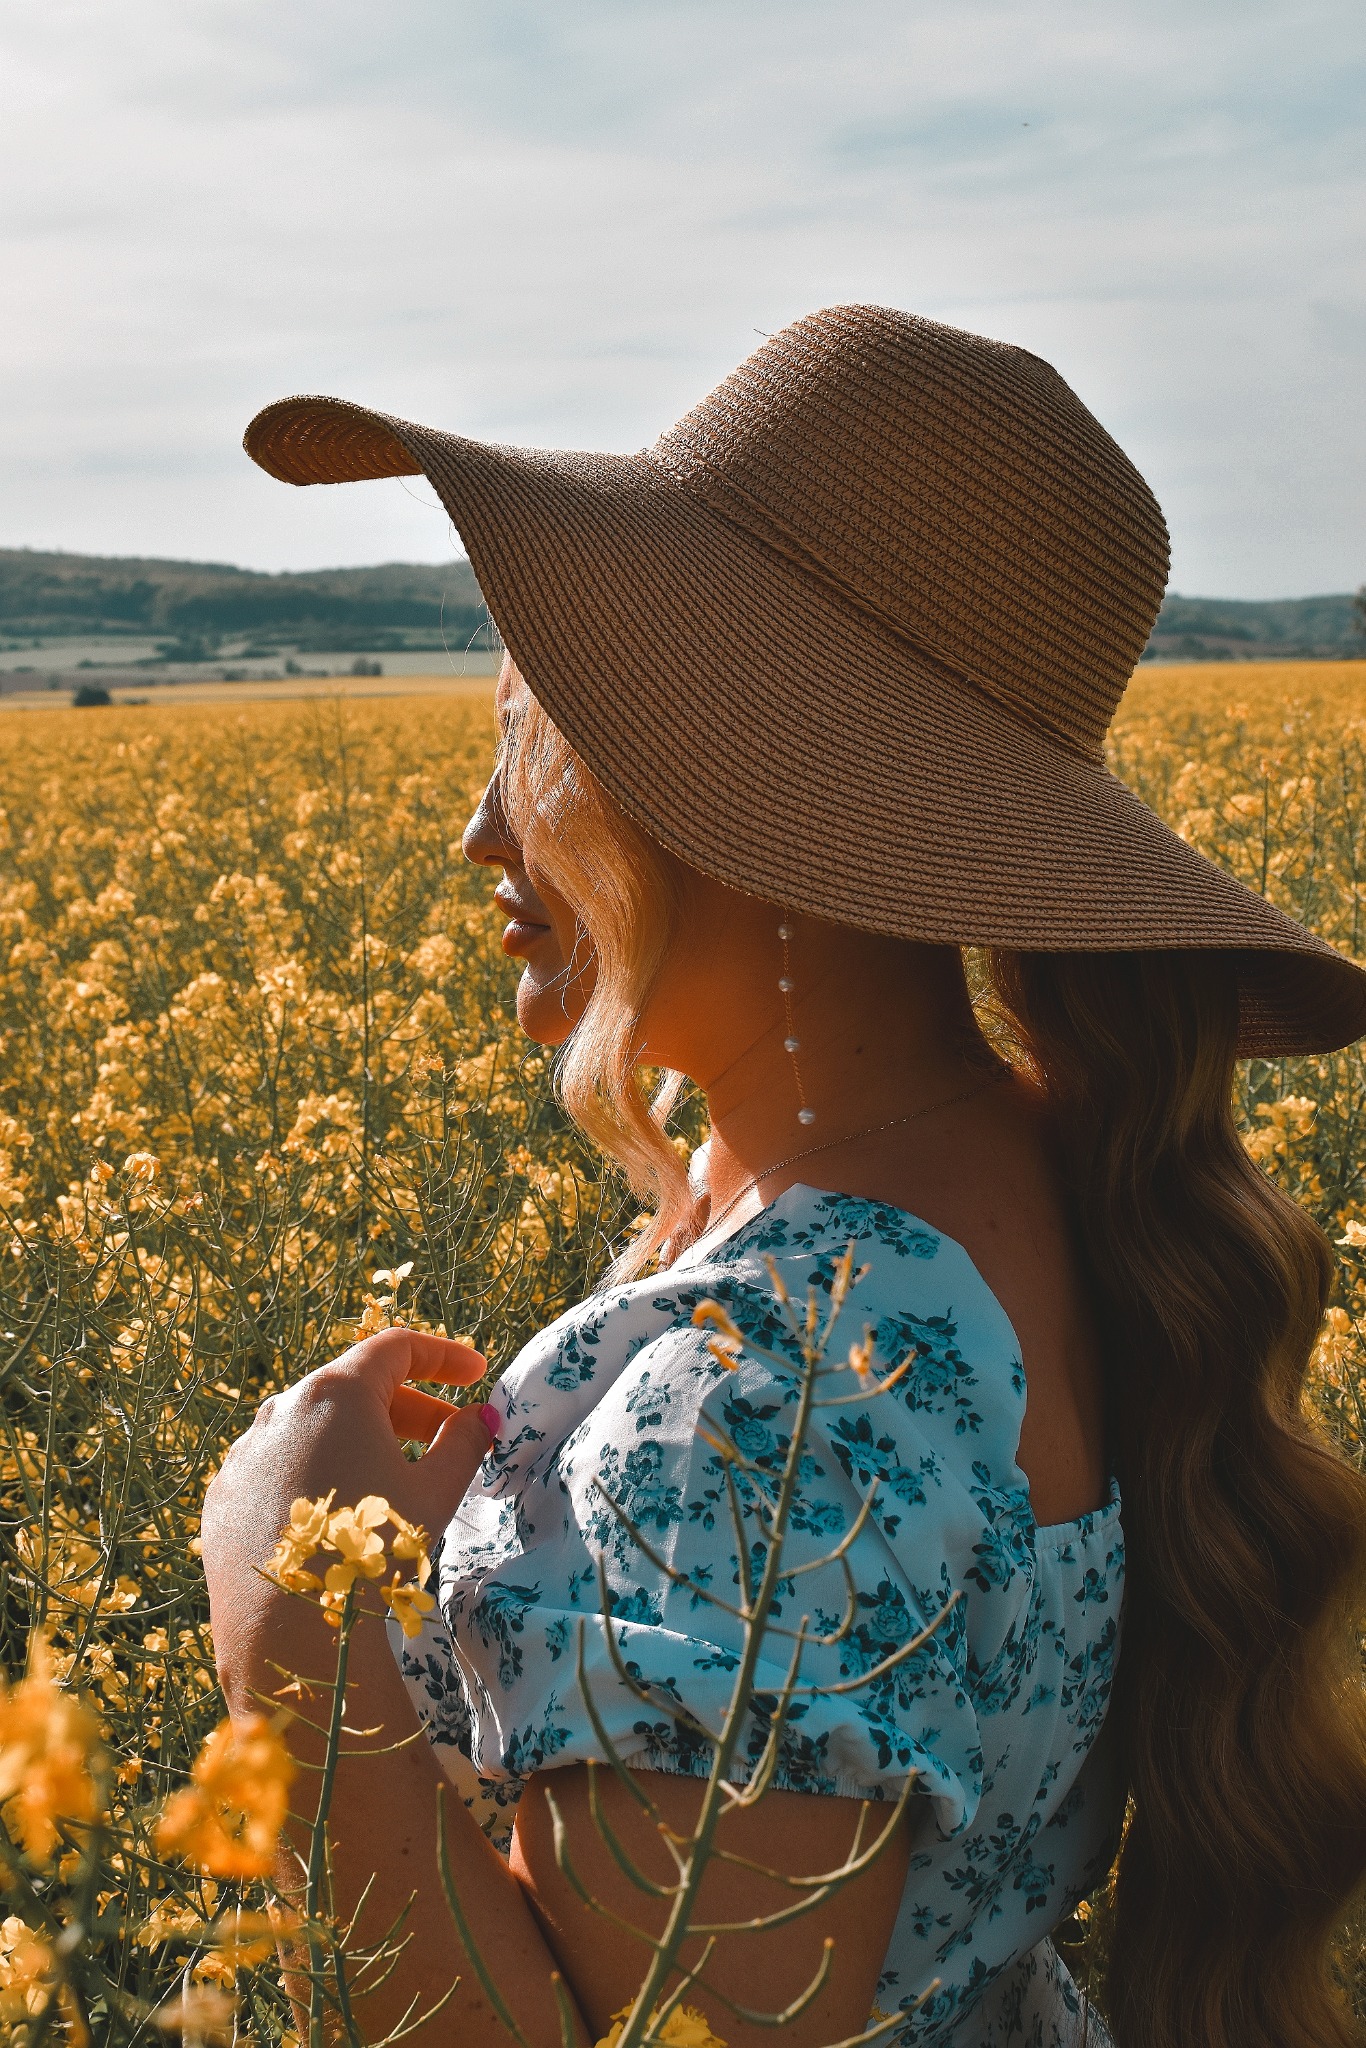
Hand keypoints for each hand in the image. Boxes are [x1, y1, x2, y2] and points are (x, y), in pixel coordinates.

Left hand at [201, 1329, 493, 1707]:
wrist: (288, 1631)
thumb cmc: (371, 1551)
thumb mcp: (433, 1494)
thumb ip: (462, 1444)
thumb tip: (481, 1418)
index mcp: (336, 1394)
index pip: (396, 1348)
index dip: (443, 1356)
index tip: (475, 1372)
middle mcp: (282, 1408)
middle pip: (356, 1388)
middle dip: (409, 1407)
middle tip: (448, 1434)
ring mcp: (246, 1452)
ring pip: (314, 1428)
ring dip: (360, 1440)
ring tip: (393, 1478)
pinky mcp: (225, 1494)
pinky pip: (278, 1467)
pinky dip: (316, 1472)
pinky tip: (339, 1513)